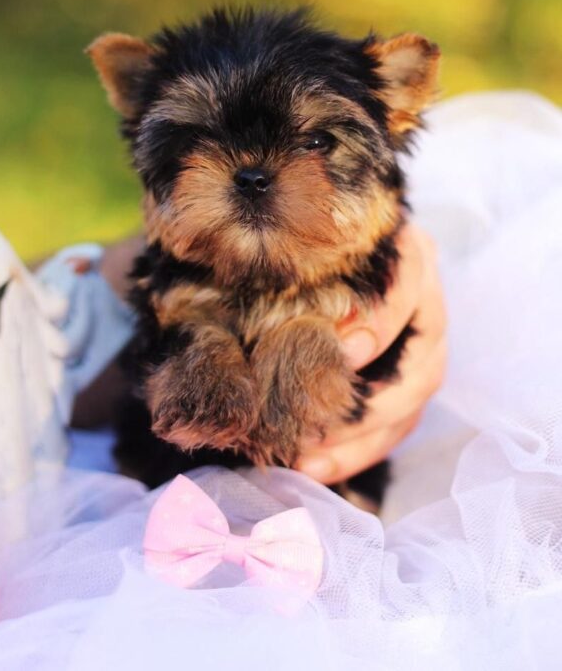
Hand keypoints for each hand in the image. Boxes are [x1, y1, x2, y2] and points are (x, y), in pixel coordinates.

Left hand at [297, 223, 446, 485]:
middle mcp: (426, 298)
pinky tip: (316, 466)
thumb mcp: (302, 251)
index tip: (345, 352)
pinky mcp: (412, 381)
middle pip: (425, 359)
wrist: (312, 245)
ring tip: (309, 456)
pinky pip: (399, 424)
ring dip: (362, 437)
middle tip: (316, 420)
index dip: (383, 322)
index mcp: (406, 252)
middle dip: (373, 401)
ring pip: (414, 400)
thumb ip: (303, 275)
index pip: (409, 285)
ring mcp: (425, 344)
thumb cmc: (299, 248)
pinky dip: (358, 450)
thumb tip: (285, 316)